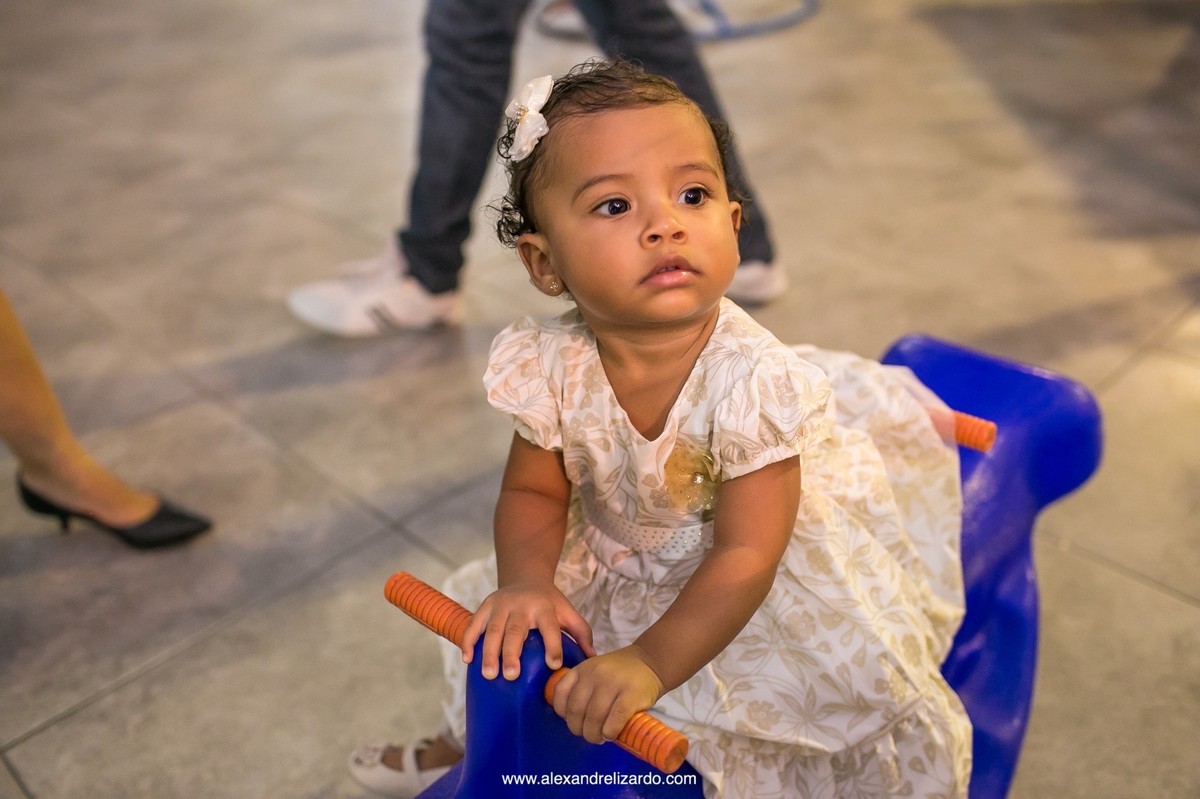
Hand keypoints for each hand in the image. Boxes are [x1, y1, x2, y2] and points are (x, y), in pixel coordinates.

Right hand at [462, 582, 594, 680]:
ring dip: (488, 651)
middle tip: (511, 676)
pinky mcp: (485, 606)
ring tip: (488, 674)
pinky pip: (474, 624)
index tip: (553, 665)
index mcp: (545, 607)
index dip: (553, 645)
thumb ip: (581, 633)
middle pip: (516, 630)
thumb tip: (592, 658)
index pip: (550, 627)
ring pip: (493, 629)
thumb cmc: (549, 603)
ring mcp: (501, 605)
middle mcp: (522, 605)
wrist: (527, 577)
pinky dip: (468, 641)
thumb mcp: (568, 612)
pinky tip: (467, 659)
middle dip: (512, 653)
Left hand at [550, 645, 665, 743]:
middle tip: (588, 734)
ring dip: (594, 735)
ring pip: (594, 718)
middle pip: (576, 710)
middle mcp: (594, 674)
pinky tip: (611, 734)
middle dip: (579, 729)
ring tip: (600, 737)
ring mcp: (613, 684)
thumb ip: (582, 688)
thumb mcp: (595, 671)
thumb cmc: (620, 673)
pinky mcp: (631, 696)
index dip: (562, 712)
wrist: (651, 661)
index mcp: (583, 669)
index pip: (560, 692)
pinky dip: (609, 732)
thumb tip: (572, 719)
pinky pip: (614, 721)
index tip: (572, 720)